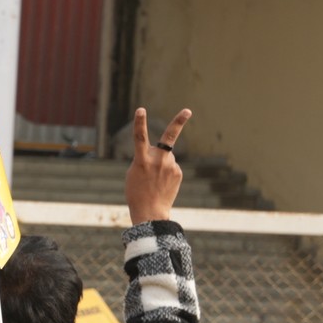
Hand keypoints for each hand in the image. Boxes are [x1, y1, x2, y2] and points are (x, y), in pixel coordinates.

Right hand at [126, 106, 191, 223]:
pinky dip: (166, 173)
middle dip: (179, 122)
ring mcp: (171, 166)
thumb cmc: (136, 192)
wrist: (150, 212)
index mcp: (142, 160)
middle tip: (188, 110)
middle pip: (168, 137)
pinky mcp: (178, 172)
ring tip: (154, 181)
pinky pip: (171, 167)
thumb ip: (146, 159)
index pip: (139, 137)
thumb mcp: (134, 173)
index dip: (139, 123)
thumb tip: (164, 153)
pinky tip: (162, 184)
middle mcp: (158, 160)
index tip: (140, 110)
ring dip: (160, 165)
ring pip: (166, 157)